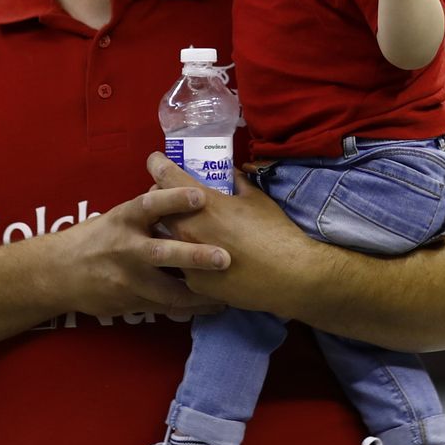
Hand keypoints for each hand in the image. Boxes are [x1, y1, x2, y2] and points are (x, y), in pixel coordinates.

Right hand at [52, 183, 231, 318]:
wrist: (59, 273)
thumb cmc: (96, 238)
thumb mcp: (116, 216)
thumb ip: (147, 210)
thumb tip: (180, 187)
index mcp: (123, 219)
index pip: (149, 205)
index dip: (174, 199)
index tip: (201, 196)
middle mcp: (125, 248)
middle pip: (162, 252)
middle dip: (194, 256)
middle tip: (225, 258)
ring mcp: (127, 278)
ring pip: (167, 290)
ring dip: (199, 294)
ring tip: (226, 296)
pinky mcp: (129, 301)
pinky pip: (164, 307)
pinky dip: (188, 308)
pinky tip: (210, 307)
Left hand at [145, 152, 315, 314]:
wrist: (289, 276)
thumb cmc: (275, 232)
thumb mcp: (256, 199)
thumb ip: (237, 183)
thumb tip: (231, 173)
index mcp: (200, 203)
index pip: (164, 176)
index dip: (158, 164)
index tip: (157, 161)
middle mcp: (185, 229)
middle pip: (155, 206)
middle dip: (161, 198)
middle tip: (173, 196)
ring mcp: (186, 258)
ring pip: (162, 237)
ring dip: (169, 228)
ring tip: (184, 228)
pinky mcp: (193, 283)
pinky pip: (180, 264)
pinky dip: (185, 256)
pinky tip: (199, 258)